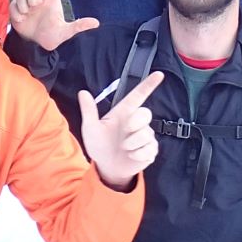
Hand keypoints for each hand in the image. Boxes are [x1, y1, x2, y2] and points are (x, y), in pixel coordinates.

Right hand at [10, 0, 98, 50]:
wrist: (37, 45)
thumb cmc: (53, 36)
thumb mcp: (66, 32)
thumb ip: (79, 26)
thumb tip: (96, 23)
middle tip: (35, 8)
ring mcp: (26, 3)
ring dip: (23, 6)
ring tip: (28, 16)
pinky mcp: (16, 9)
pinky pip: (12, 4)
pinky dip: (16, 13)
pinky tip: (22, 20)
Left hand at [81, 69, 164, 188]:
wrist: (106, 167)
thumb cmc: (99, 145)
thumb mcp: (91, 128)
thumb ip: (89, 111)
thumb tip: (82, 92)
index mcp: (124, 112)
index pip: (138, 95)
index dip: (149, 84)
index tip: (159, 74)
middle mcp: (136, 122)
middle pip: (146, 113)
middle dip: (136, 123)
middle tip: (125, 133)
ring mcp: (145, 136)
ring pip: (146, 134)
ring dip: (132, 144)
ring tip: (124, 148)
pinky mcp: (150, 149)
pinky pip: (149, 148)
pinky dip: (138, 154)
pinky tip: (131, 156)